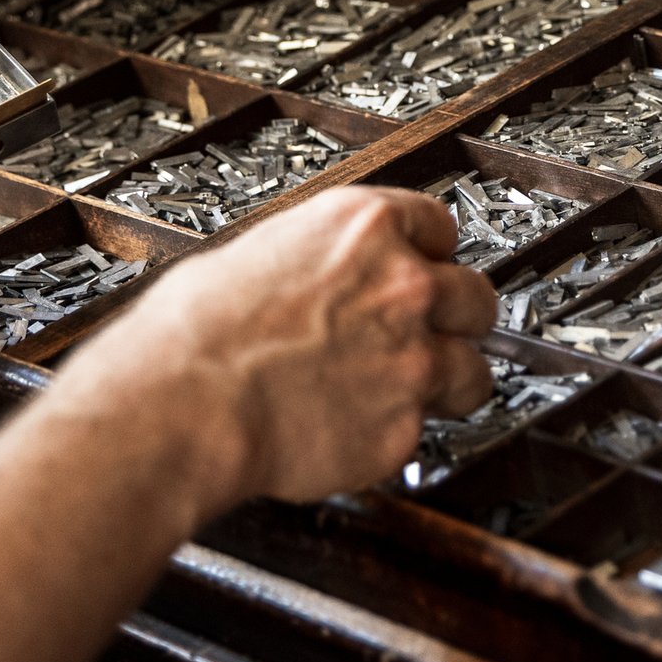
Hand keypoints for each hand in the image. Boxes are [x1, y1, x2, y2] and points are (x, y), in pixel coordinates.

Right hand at [58, 186, 496, 512]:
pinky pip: (423, 432)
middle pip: (476, 297)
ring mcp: (413, 359)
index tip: (424, 268)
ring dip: (447, 383)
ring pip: (474, 372)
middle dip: (455, 319)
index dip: (429, 253)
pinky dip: (396, 436)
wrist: (185, 402)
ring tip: (406, 393)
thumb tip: (322, 277)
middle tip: (426, 335)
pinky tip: (353, 430)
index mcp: (365, 227)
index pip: (439, 225)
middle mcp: (404, 286)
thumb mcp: (257, 252)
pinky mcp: (403, 429)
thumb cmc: (195, 329)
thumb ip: (317, 261)